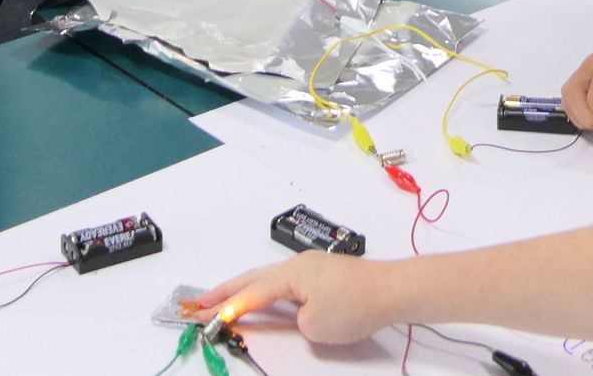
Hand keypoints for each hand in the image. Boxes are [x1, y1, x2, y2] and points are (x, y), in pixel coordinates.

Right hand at [190, 252, 392, 345]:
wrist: (393, 291)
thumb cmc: (355, 306)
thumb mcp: (315, 326)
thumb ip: (294, 322)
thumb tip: (295, 316)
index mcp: (291, 274)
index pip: (251, 294)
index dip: (227, 308)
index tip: (202, 316)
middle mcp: (297, 265)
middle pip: (252, 279)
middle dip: (225, 291)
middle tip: (199, 301)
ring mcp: (311, 268)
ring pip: (268, 279)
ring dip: (245, 290)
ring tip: (222, 299)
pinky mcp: (323, 275)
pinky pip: (284, 283)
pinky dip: (266, 291)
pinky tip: (260, 298)